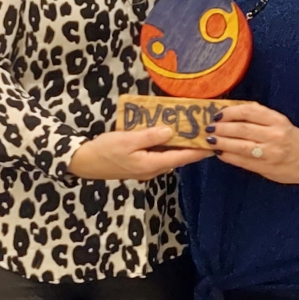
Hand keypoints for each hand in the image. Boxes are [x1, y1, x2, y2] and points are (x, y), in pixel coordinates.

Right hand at [68, 127, 210, 180]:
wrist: (84, 162)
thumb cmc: (105, 150)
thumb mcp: (127, 140)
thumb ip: (150, 136)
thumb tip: (171, 131)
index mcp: (152, 164)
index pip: (182, 157)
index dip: (199, 150)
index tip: (214, 143)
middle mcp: (153, 169)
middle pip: (178, 157)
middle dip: (192, 146)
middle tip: (205, 131)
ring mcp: (146, 168)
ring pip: (169, 156)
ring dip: (180, 145)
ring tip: (191, 130)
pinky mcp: (140, 165)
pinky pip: (159, 155)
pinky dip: (167, 145)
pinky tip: (169, 134)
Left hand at [206, 102, 298, 187]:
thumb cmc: (293, 139)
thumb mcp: (280, 122)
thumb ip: (260, 117)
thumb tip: (232, 112)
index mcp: (277, 120)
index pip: (249, 112)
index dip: (230, 112)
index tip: (218, 114)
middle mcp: (274, 135)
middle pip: (241, 129)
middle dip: (221, 128)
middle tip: (208, 128)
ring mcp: (270, 153)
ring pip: (239, 146)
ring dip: (221, 143)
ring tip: (210, 141)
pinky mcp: (266, 168)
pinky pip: (242, 161)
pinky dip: (228, 157)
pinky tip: (220, 153)